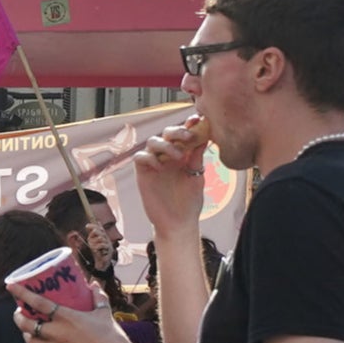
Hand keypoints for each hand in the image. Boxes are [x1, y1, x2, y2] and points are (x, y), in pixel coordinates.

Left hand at [15, 287, 134, 342]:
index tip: (10, 287)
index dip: (22, 294)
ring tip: (28, 330)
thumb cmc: (113, 337)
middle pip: (27, 325)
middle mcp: (58, 333)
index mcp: (67, 318)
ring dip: (26, 334)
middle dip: (18, 318)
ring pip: (31, 342)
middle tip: (19, 313)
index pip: (38, 303)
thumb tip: (93, 284)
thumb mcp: (105, 313)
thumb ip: (98, 297)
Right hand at [132, 120, 207, 237]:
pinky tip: (159, 166)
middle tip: (187, 135)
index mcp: (184, 154)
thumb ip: (197, 158)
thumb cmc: (190, 202)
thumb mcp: (197, 177)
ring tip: (178, 155)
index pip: (184, 134)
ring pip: (153, 142)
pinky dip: (148, 157)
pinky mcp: (144, 173)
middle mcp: (168, 156)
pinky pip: (140, 158)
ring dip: (165, 144)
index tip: (197, 119)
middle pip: (167, 133)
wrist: (178, 223)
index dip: (189, 124)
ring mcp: (155, 163)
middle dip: (176, 130)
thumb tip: (203, 137)